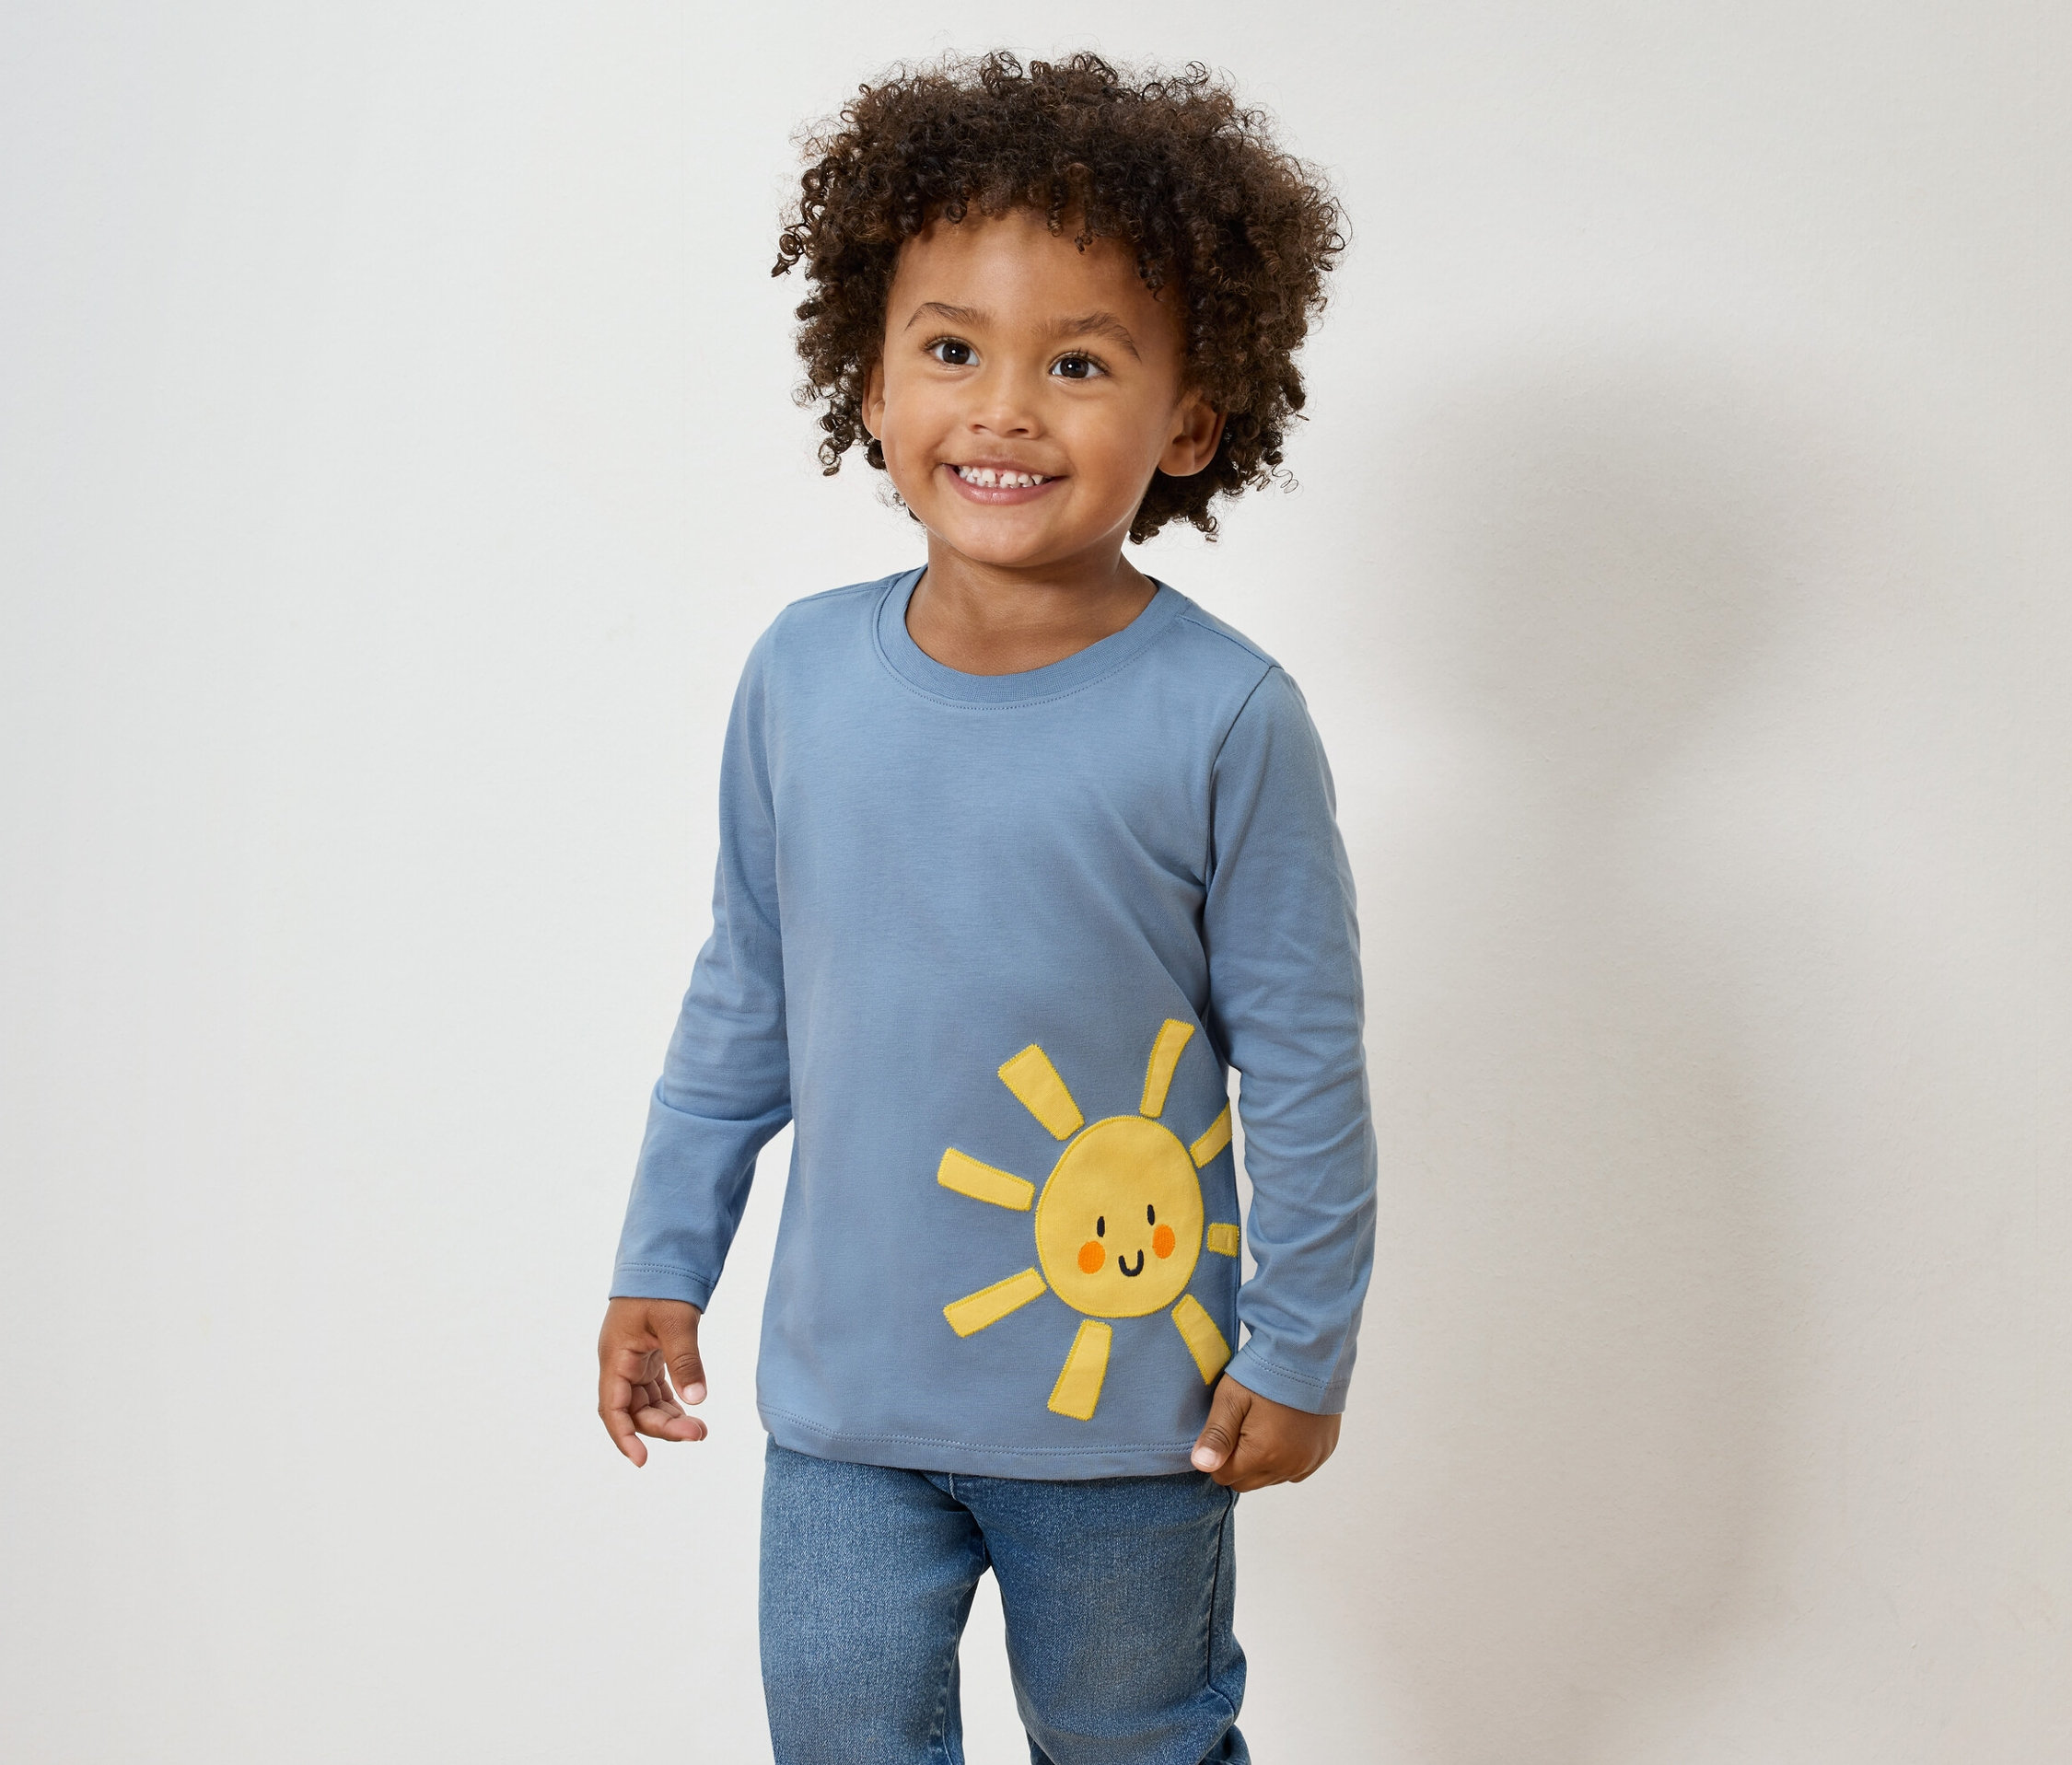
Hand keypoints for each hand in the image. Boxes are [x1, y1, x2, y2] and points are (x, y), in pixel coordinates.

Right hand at [597, 1297, 707, 1466]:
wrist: (663, 1258)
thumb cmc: (662, 1285)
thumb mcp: (676, 1322)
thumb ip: (685, 1361)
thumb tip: (697, 1400)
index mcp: (616, 1357)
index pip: (613, 1408)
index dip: (624, 1437)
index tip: (642, 1460)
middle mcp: (619, 1362)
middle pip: (633, 1410)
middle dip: (662, 1427)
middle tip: (698, 1433)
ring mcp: (632, 1360)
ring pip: (644, 1402)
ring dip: (668, 1418)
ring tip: (700, 1430)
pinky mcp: (647, 1355)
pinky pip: (654, 1389)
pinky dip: (670, 1403)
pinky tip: (689, 1412)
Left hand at [1189, 1374, 1339, 1490]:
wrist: (1310, 1353)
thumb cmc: (1266, 1372)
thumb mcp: (1232, 1397)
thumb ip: (1216, 1435)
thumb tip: (1201, 1465)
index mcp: (1263, 1455)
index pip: (1223, 1477)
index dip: (1218, 1454)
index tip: (1226, 1428)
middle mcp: (1289, 1466)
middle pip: (1247, 1482)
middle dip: (1239, 1462)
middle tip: (1243, 1425)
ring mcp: (1310, 1461)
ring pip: (1271, 1478)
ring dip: (1263, 1462)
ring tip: (1265, 1424)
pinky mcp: (1323, 1452)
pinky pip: (1296, 1469)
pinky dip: (1286, 1457)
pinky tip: (1285, 1429)